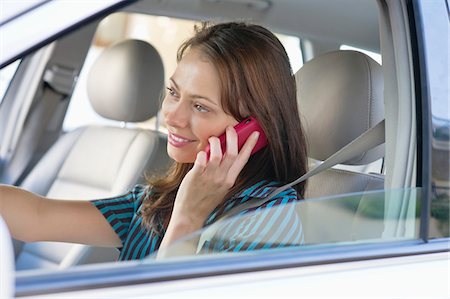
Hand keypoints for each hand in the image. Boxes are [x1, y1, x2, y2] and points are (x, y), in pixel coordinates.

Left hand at [161, 126, 259, 245]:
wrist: (190, 215)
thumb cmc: (204, 200)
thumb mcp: (221, 187)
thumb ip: (224, 171)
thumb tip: (224, 152)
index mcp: (230, 180)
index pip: (243, 159)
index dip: (250, 145)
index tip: (254, 134)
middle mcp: (221, 178)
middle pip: (232, 153)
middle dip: (233, 137)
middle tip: (230, 129)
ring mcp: (209, 178)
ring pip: (217, 154)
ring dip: (215, 142)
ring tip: (212, 139)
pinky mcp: (196, 177)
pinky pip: (201, 160)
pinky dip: (202, 153)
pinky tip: (201, 153)